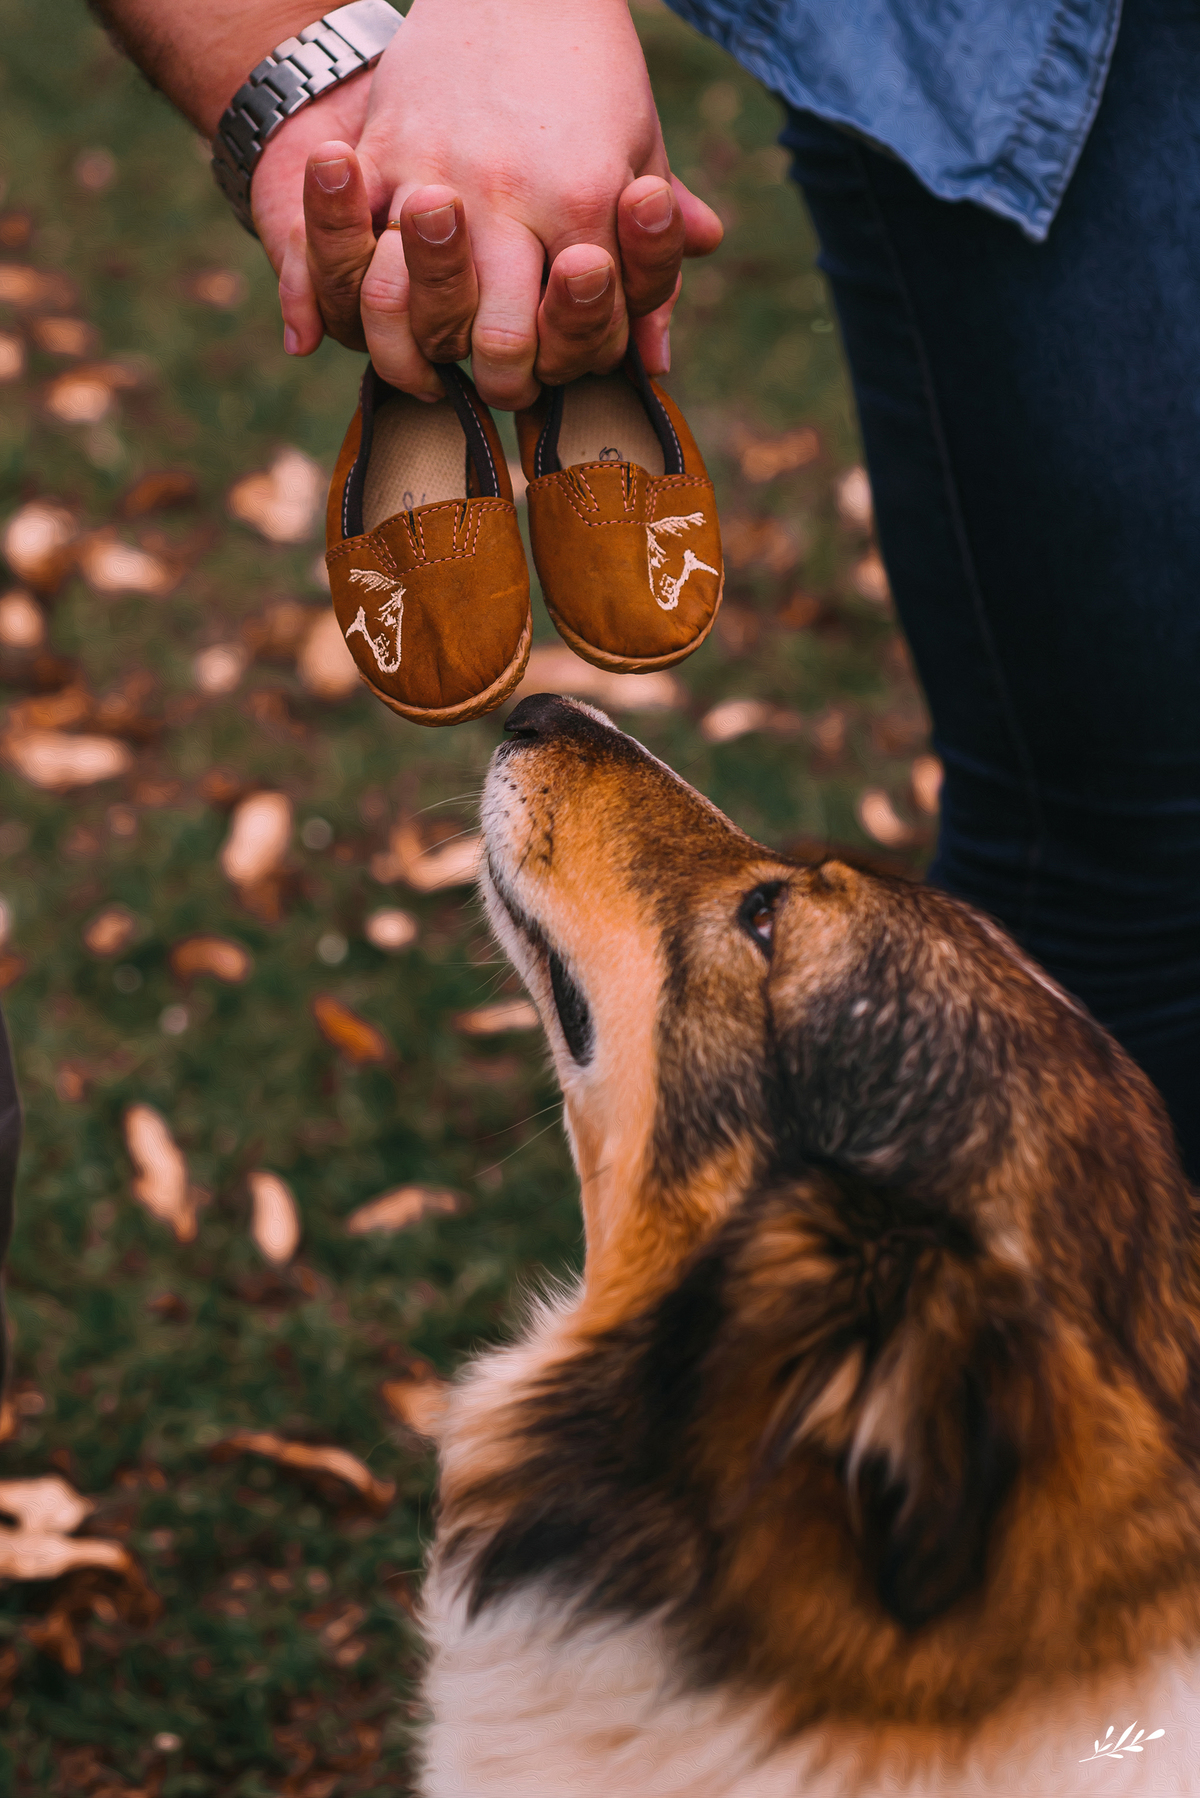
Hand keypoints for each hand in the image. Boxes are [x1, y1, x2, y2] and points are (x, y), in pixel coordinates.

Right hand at [275, 0, 722, 405]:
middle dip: (502, 380)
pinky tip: (386, 315)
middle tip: (502, 378)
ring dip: (418, 354)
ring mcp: (438, 168)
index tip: (559, 364)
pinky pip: (349, 249)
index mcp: (587, 200)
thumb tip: (655, 363)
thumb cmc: (596, 87)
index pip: (576, 338)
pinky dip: (355, 297)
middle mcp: (511, 190)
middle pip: (497, 342)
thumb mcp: (643, 164)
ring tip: (434, 362)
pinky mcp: (382, 148)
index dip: (567, 368)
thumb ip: (649, 270)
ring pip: (410, 308)